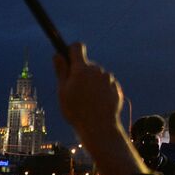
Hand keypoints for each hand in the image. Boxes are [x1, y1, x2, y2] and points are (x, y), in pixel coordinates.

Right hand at [54, 43, 145, 174]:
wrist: (99, 127)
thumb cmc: (76, 111)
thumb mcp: (63, 92)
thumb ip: (61, 71)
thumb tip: (57, 55)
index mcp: (82, 69)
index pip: (77, 47)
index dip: (71, 50)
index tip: (67, 57)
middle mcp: (97, 70)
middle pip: (87, 64)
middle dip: (80, 72)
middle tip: (74, 90)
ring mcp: (108, 79)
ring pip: (97, 75)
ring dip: (91, 82)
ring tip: (87, 101)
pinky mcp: (116, 88)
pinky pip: (106, 84)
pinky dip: (101, 90)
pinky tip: (97, 104)